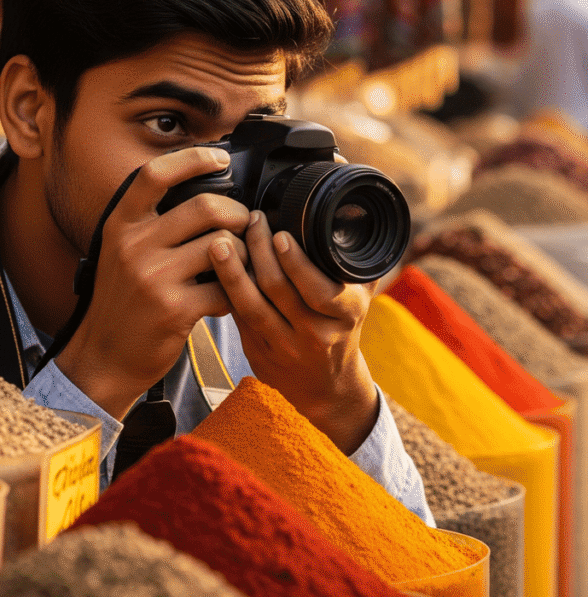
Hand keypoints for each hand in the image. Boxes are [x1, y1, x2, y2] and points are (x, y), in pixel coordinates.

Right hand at [56, 147, 247, 420]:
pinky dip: (237, 292)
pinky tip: (228, 298)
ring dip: (243, 254)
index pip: (154, 175)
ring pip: (224, 245)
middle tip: (243, 225)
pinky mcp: (173, 309)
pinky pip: (227, 288)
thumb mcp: (123, 251)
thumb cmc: (123, 300)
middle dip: (237, 213)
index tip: (220, 157)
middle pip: (207, 206)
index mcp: (120, 225)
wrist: (102, 359)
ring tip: (239, 265)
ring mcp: (153, 277)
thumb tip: (211, 189)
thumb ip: (156, 222)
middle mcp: (133, 246)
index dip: (192, 158)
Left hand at [208, 211, 379, 454]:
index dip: (296, 262)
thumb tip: (354, 209)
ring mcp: (284, 348)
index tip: (279, 233)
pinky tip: (217, 268)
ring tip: (220, 241)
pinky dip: (227, 291)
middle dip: (259, 251)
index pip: (318, 290)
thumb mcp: (363, 296)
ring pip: (250, 306)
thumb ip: (358, 260)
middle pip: (279, 291)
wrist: (328, 386)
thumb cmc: (344, 326)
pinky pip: (238, 319)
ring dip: (232, 271)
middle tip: (251, 220)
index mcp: (345, 315)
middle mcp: (316, 335)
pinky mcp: (258, 355)